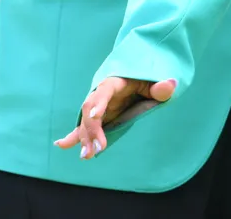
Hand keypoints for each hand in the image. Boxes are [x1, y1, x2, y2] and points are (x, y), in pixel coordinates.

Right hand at [53, 76, 176, 159]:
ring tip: (86, 155)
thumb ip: (160, 86)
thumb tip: (169, 85)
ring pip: (86, 122)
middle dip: (91, 130)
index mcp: (114, 81)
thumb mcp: (155, 80)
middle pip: (91, 111)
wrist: (139, 74)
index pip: (104, 92)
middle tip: (96, 149)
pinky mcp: (99, 116)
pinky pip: (84, 126)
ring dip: (84, 138)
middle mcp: (102, 94)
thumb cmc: (146, 77)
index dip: (98, 103)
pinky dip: (74, 136)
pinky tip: (61, 144)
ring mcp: (99, 106)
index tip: (96, 115)